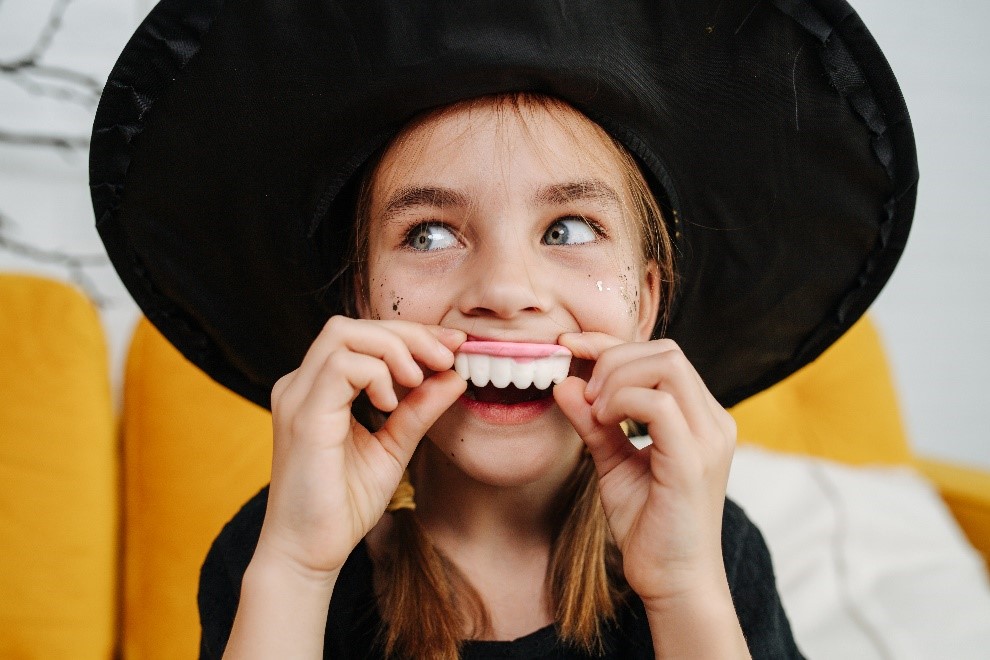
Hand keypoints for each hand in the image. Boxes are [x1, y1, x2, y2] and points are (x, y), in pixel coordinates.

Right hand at [256, 316, 465, 579]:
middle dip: (408, 333)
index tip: (452, 347)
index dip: (411, 334)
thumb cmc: (343, 504)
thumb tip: (454, 375)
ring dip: (393, 348)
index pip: (362, 336)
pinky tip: (390, 404)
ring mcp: (297, 396)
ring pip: (344, 333)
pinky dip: (376, 374)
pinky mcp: (303, 415)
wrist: (308, 554)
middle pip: (353, 326)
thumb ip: (419, 410)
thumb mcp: (393, 447)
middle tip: (446, 357)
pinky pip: (341, 366)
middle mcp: (301, 384)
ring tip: (417, 381)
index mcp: (319, 389)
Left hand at [553, 333, 736, 606]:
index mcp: (700, 417)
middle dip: (612, 359)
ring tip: (594, 411)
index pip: (661, 354)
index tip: (569, 346)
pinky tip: (603, 422)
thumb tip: (564, 382)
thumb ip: (593, 423)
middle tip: (585, 394)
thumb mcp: (612, 462)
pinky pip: (660, 404)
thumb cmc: (648, 525)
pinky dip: (623, 402)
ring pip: (666, 366)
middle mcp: (712, 420)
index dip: (611, 343)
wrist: (672, 582)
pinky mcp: (694, 461)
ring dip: (617, 377)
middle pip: (665, 351)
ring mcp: (708, 438)